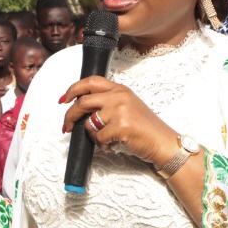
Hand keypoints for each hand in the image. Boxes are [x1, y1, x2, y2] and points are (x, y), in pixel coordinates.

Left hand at [60, 76, 178, 165]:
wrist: (163, 143)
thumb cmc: (144, 128)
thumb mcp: (127, 106)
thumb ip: (107, 102)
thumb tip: (80, 108)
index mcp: (120, 89)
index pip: (90, 82)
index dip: (73, 89)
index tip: (63, 100)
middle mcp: (119, 96)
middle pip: (82, 102)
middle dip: (69, 115)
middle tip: (67, 127)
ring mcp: (120, 110)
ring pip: (89, 123)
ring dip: (92, 135)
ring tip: (105, 140)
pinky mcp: (120, 126)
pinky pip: (98, 137)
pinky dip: (102, 145)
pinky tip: (112, 146)